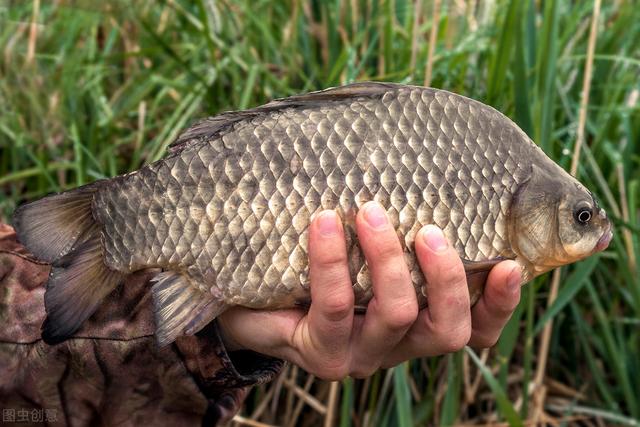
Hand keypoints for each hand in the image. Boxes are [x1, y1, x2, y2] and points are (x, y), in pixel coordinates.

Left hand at [217, 202, 521, 379]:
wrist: (256, 294)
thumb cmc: (320, 258)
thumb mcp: (368, 239)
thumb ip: (402, 218)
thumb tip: (429, 153)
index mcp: (422, 319)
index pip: (478, 328)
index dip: (501, 303)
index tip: (510, 263)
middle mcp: (400, 343)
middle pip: (449, 330)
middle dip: (446, 276)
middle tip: (428, 229)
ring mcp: (361, 354)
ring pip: (397, 315)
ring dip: (388, 259)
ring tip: (370, 211)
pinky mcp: (320, 353)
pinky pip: (334, 306)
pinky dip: (332, 260)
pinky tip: (323, 221)